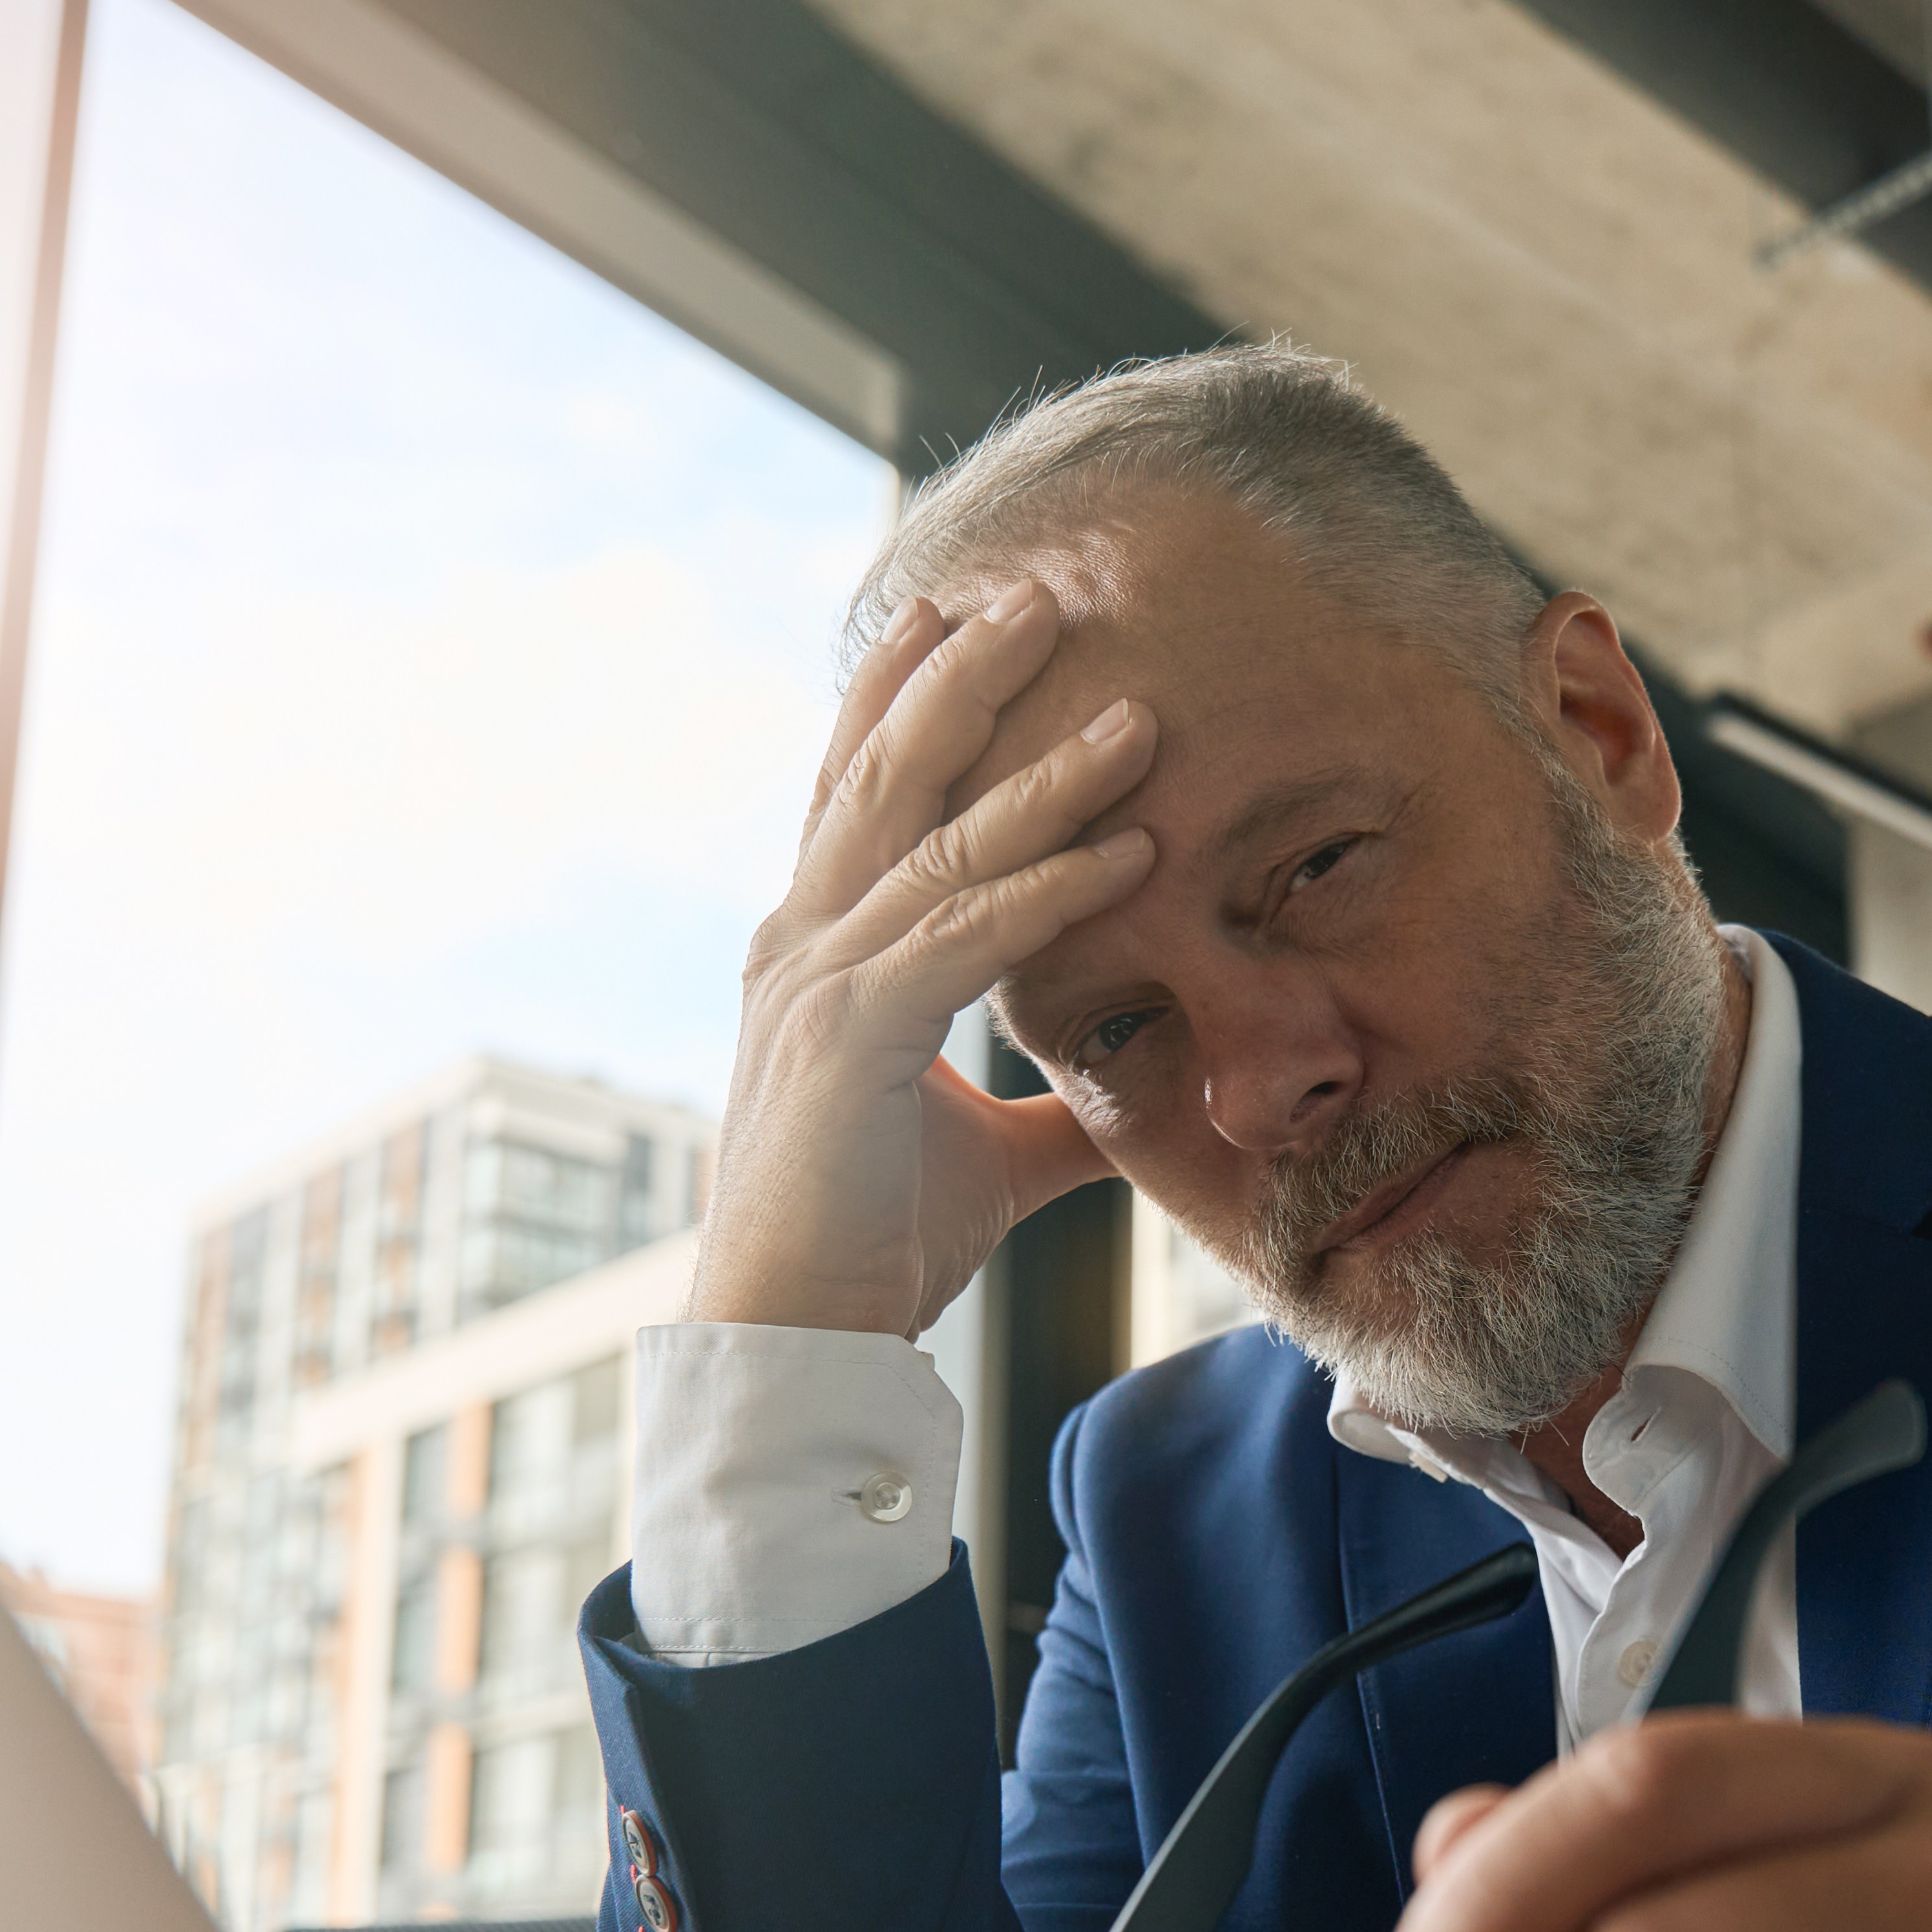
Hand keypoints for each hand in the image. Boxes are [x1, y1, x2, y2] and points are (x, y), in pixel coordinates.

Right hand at [688, 582, 1156, 1336]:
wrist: (795, 1335)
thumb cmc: (873, 1241)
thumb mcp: (987, 1157)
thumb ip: (1054, 1111)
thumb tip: (1128, 1091)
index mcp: (817, 951)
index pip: (861, 794)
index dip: (905, 697)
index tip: (960, 615)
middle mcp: (802, 945)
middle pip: (889, 778)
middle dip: (965, 681)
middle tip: (1041, 596)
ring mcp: (819, 986)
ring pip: (941, 847)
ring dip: (1046, 778)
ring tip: (1136, 716)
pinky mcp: (853, 1041)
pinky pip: (966, 941)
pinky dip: (1050, 893)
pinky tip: (1128, 856)